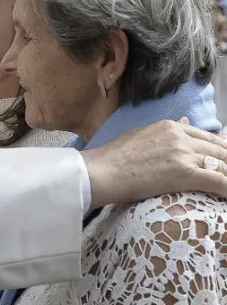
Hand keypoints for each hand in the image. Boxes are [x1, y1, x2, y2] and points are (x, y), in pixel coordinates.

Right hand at [83, 118, 226, 208]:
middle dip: (226, 163)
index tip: (223, 160)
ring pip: (223, 165)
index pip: (208, 137)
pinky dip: (226, 189)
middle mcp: (181, 137)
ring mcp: (184, 155)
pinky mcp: (186, 174)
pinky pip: (219, 181)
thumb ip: (166, 131)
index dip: (221, 150)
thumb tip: (185, 121)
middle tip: (225, 173)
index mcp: (170, 127)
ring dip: (226, 175)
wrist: (103, 171)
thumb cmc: (114, 157)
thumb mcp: (141, 135)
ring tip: (224, 187)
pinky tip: (225, 196)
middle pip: (219, 150)